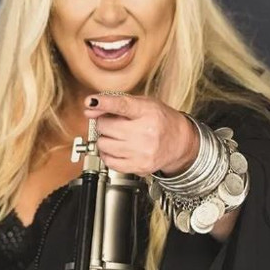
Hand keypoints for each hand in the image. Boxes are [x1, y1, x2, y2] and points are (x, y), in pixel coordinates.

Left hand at [83, 93, 198, 175]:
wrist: (179, 141)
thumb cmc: (160, 120)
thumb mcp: (142, 103)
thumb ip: (115, 103)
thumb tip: (89, 109)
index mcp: (148, 112)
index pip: (122, 105)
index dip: (104, 103)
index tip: (90, 102)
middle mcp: (145, 133)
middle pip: (105, 126)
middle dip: (104, 123)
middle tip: (114, 123)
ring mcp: (142, 152)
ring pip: (103, 144)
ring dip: (105, 139)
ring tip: (118, 136)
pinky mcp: (139, 167)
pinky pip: (109, 161)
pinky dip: (108, 154)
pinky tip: (118, 149)